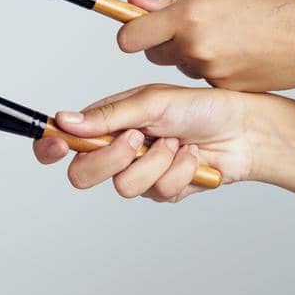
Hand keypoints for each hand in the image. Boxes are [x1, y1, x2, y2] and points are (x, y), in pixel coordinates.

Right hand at [31, 83, 263, 201]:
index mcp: (106, 124)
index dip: (51, 147)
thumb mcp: (151, 102)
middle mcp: (116, 151)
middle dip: (112, 159)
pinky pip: (158, 192)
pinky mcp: (162, 191)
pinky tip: (191, 156)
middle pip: (82, 174)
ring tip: (177, 142)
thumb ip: (107, 115)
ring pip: (123, 187)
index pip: (63, 141)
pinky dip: (179, 171)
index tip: (60, 145)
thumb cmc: (200, 107)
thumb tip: (64, 121)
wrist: (243, 131)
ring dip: (156, 161)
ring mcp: (138, 174)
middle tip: (137, 139)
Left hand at [116, 0, 294, 91]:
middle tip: (191, 29)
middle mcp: (193, 46)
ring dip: (191, 55)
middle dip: (163, 44)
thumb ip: (172, 3)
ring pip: (180, 66)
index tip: (140, 29)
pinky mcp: (222, 89)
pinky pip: (202, 79)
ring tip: (227, 39)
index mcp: (188, 16)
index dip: (132, 34)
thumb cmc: (275, 8)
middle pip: (152, 54)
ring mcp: (208, 72)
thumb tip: (134, 2)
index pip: (130, 37)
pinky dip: (212, 70)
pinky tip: (238, 56)